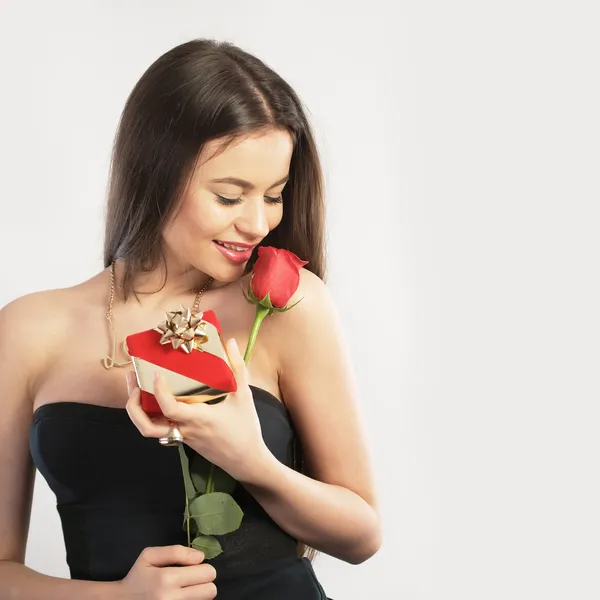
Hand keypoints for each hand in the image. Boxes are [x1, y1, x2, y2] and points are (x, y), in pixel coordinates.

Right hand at [118, 545, 215, 598]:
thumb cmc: (138, 577)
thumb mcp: (149, 555)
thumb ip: (176, 552)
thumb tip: (201, 557)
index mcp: (166, 578)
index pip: (207, 573)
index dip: (203, 568)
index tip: (193, 569)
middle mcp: (171, 598)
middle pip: (211, 590)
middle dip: (205, 583)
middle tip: (192, 581)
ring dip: (199, 595)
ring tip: (185, 591)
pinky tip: (182, 599)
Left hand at [126, 338, 271, 482]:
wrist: (246, 460)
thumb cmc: (246, 428)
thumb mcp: (244, 396)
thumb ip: (237, 367)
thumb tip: (230, 342)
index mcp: (198, 419)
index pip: (169, 408)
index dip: (158, 391)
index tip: (155, 373)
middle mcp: (184, 429)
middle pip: (146, 425)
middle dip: (133, 403)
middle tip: (133, 379)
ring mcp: (181, 437)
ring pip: (149, 429)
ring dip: (137, 411)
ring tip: (136, 389)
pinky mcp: (182, 440)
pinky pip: (160, 428)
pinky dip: (151, 414)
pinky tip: (155, 399)